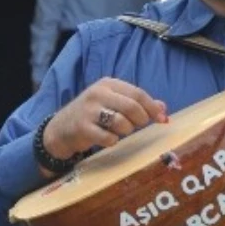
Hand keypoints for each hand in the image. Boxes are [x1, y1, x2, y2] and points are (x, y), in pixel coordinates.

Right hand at [42, 78, 168, 161]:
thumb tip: (163, 108)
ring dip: (127, 130)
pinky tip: (108, 138)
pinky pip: (108, 137)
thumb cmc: (94, 114)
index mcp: (108, 84)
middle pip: (132, 107)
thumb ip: (138, 103)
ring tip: (121, 131)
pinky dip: (113, 141)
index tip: (162, 119)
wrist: (61, 128)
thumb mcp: (114, 102)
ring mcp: (88, 111)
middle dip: (141, 119)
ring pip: (121, 122)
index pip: (138, 93)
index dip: (153, 107)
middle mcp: (97, 94)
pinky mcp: (82, 128)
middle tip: (139, 126)